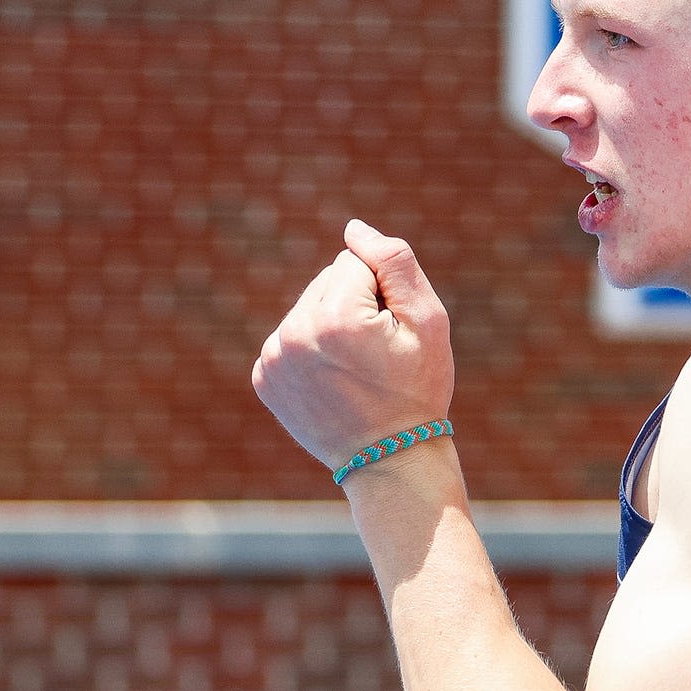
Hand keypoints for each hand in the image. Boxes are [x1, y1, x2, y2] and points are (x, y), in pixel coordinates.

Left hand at [253, 221, 457, 470]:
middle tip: (376, 357)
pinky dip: (312, 352)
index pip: (355, 262)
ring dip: (332, 326)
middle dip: (354, 306)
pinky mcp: (263, 378)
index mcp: (333, 316)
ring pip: (308, 308)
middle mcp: (293, 333)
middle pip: (327, 281)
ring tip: (356, 371)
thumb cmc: (418, 389)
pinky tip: (333, 382)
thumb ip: (394, 262)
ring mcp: (272, 358)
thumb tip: (353, 230)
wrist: (390, 460)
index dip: (384, 294)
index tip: (392, 335)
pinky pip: (290, 338)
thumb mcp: (428, 321)